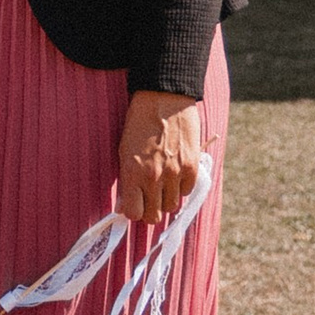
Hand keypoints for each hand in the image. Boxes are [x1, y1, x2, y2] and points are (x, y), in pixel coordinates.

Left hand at [116, 89, 202, 222]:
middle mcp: (154, 177)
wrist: (163, 99)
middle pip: (154, 216)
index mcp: (132, 173)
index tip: (134, 204)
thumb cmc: (138, 123)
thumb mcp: (123, 150)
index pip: (133, 213)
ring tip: (162, 182)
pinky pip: (187, 192)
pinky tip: (175, 172)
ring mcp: (175, 173)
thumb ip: (125, 181)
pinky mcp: (192, 167)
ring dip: (166, 198)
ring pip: (172, 206)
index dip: (133, 211)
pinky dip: (181, 186)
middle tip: (149, 197)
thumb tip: (122, 207)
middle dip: (150, 209)